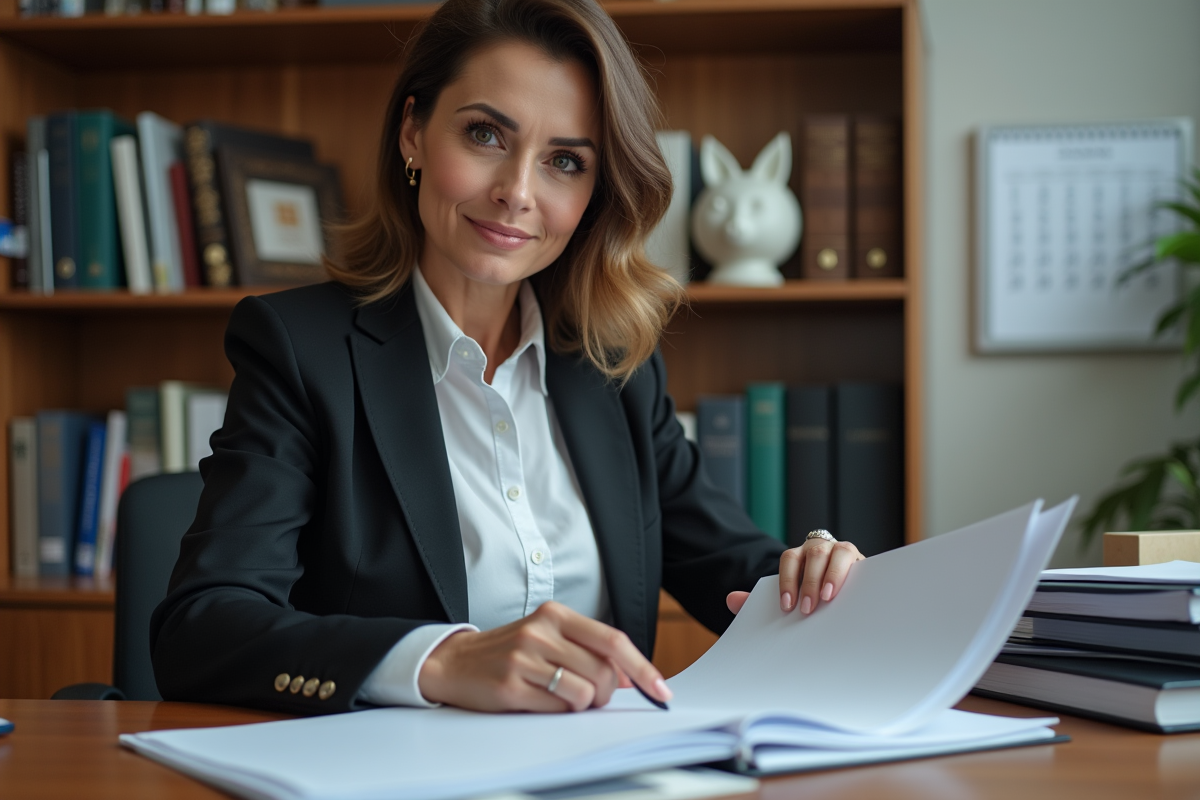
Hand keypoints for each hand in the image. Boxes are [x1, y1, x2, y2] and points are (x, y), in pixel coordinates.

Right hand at [418, 601, 671, 711]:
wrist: (453, 663)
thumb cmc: (508, 652)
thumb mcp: (547, 638)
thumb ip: (586, 650)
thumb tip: (630, 677)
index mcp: (555, 615)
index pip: (612, 639)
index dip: (642, 667)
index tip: (660, 690)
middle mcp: (541, 631)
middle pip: (603, 671)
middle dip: (606, 693)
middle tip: (590, 698)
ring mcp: (524, 657)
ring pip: (584, 692)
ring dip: (583, 705)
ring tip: (562, 700)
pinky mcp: (511, 685)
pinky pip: (558, 708)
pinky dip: (559, 712)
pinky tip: (542, 702)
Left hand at [726, 537, 863, 615]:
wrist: (839, 590)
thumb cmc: (808, 595)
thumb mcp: (788, 596)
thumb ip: (759, 599)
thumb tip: (730, 599)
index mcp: (798, 555)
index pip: (789, 559)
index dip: (787, 581)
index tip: (787, 605)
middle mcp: (820, 548)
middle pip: (813, 556)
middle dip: (809, 582)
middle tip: (806, 608)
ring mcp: (842, 552)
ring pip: (837, 554)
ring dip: (831, 575)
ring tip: (828, 598)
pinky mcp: (862, 561)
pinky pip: (859, 562)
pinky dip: (853, 574)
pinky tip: (852, 592)